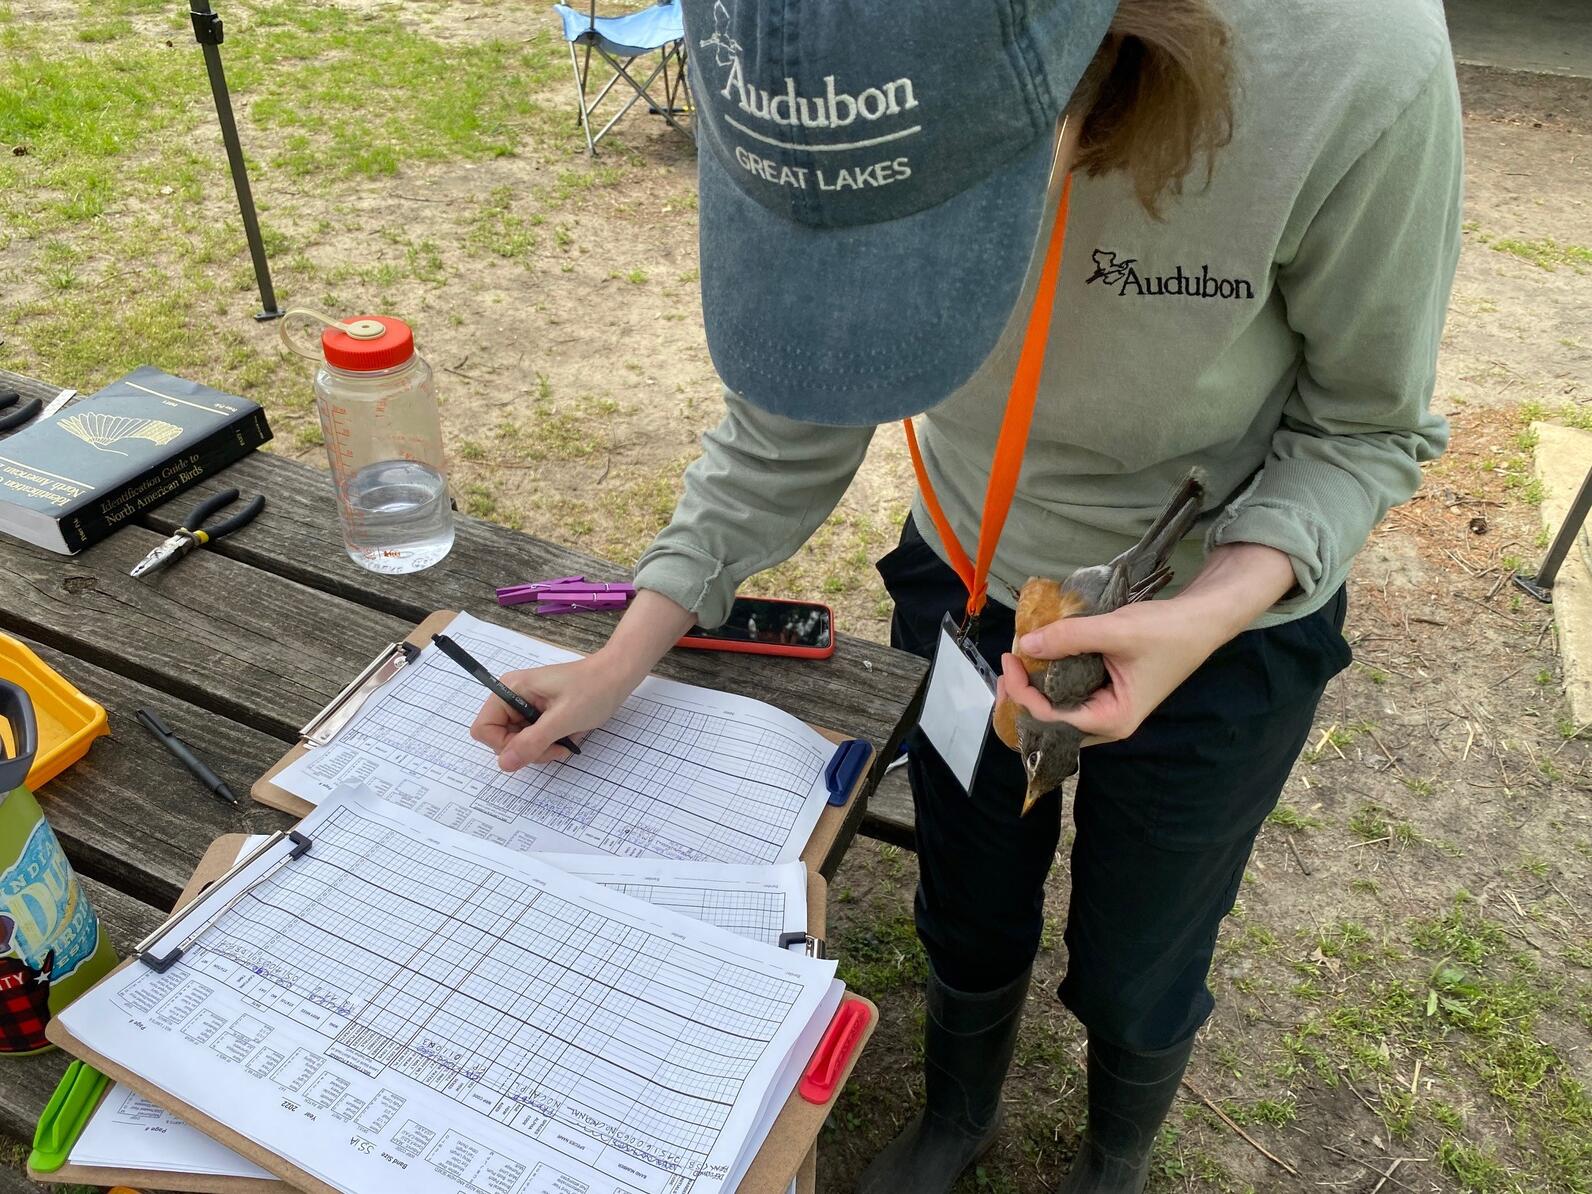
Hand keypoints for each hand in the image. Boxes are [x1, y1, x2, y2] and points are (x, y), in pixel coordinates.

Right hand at [470, 589, 697, 769]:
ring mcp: (526, 706)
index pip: (483, 729)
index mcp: (510, 690)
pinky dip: (549, 743)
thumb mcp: (563, 719)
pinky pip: (534, 738)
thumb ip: (532, 741)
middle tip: (557, 748)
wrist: (618, 675)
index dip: (504, 746)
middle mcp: (513, 697)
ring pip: (519, 743)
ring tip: (566, 741)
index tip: (534, 748)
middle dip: (528, 750)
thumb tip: (504, 764)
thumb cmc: (593, 690)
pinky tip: (568, 736)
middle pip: (501, 739)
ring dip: (541, 749)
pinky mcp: (540, 714)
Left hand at [998, 543, 1295, 743]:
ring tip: (1017, 662)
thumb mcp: (1116, 630)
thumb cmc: (1166, 631)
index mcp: (1112, 720)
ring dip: (1035, 688)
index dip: (1025, 692)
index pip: (1053, 718)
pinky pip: (1071, 692)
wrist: (1200, 620)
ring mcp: (1107, 707)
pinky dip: (1052, 678)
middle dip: (1023, 697)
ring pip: (1059, 708)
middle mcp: (1108, 722)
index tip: (1011, 659)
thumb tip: (1026, 643)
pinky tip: (1039, 658)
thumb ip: (1070, 637)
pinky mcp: (1107, 691)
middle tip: (1007, 664)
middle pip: (1051, 721)